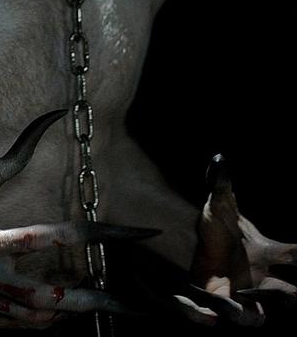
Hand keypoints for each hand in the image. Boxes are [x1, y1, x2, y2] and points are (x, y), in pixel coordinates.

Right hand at [0, 109, 156, 327]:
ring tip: (106, 302)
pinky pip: (23, 329)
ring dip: (75, 311)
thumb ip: (11, 158)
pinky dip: (49, 321)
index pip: (52, 237)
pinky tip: (68, 309)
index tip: (133, 233)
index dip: (97, 235)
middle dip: (95, 300)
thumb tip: (49, 116)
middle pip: (52, 298)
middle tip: (131, 302)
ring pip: (41, 320)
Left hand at [175, 154, 296, 325]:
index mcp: (265, 255)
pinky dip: (203, 316)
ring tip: (236, 304)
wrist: (192, 249)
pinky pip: (212, 319)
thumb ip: (222, 183)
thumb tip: (219, 158)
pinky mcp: (212, 307)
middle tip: (288, 293)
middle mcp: (258, 282)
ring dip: (247, 314)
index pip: (296, 256)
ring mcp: (238, 299)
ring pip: (254, 319)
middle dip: (289, 296)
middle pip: (287, 296)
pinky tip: (199, 311)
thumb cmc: (216, 228)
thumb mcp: (219, 203)